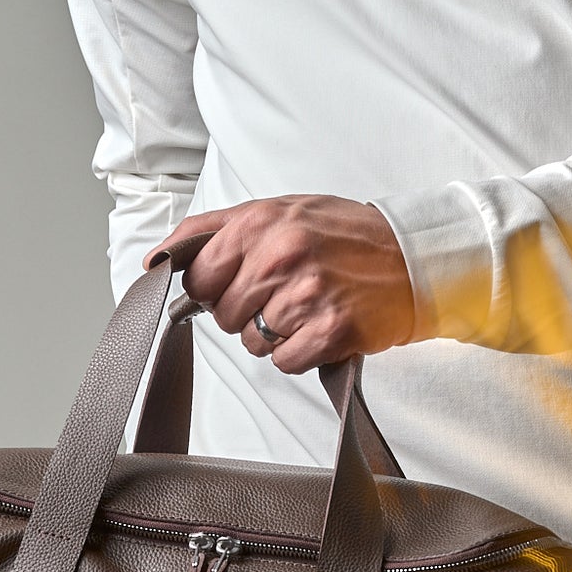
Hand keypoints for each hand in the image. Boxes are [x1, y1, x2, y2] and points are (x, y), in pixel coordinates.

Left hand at [151, 196, 415, 371]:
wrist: (414, 255)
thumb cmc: (344, 234)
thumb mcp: (279, 209)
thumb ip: (214, 230)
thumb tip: (157, 258)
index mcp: (261, 222)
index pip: (199, 277)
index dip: (217, 287)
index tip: (243, 282)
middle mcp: (281, 255)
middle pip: (224, 315)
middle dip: (248, 311)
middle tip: (286, 293)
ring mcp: (307, 294)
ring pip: (253, 342)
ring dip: (277, 334)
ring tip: (310, 307)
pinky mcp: (331, 330)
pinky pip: (285, 362)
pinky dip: (301, 352)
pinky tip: (323, 326)